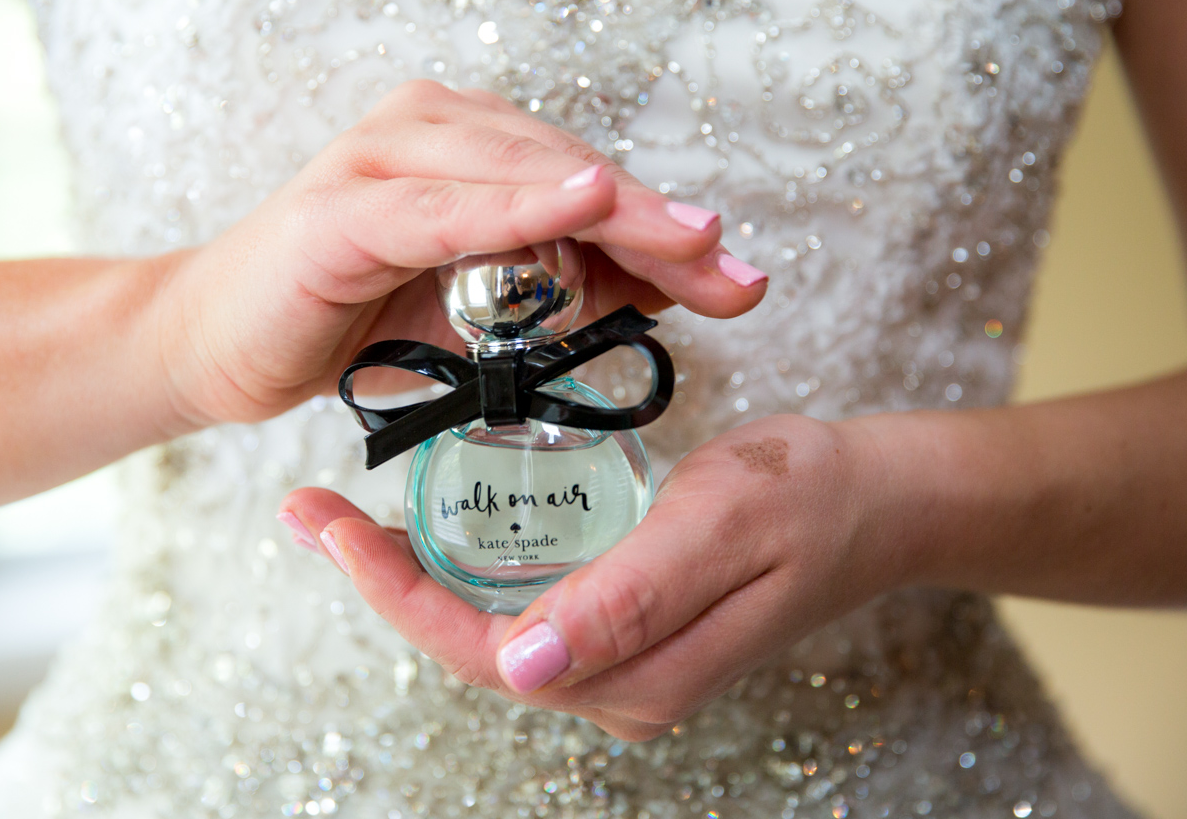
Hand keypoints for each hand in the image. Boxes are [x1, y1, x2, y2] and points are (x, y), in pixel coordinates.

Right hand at [150, 80, 767, 430]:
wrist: (216, 346)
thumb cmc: (349, 320)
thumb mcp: (475, 315)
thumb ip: (560, 290)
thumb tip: (666, 286)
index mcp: (463, 147)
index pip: (585, 182)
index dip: (665, 230)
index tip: (739, 281)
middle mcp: (425, 130)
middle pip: (565, 169)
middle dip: (656, 225)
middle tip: (734, 273)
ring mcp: (378, 159)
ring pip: (514, 175)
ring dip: (608, 207)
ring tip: (687, 239)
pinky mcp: (338, 209)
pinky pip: (438, 207)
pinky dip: (510, 208)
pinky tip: (579, 207)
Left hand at [279, 414, 908, 740]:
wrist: (876, 501)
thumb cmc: (809, 496)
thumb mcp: (721, 524)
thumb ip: (628, 598)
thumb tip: (520, 667)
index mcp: (638, 676)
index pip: (482, 650)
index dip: (395, 594)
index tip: (331, 528)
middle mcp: (620, 690)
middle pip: (469, 649)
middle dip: (382, 585)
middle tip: (310, 513)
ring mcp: (623, 667)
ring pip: (487, 633)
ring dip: (412, 579)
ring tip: (344, 517)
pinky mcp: (626, 633)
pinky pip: (523, 611)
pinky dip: (465, 570)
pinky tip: (430, 526)